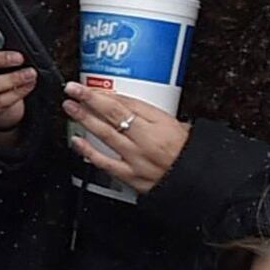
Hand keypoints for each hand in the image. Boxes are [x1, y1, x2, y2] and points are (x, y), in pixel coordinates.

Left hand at [65, 91, 188, 194]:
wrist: (199, 182)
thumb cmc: (189, 153)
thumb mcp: (175, 125)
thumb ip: (147, 112)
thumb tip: (119, 99)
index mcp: (161, 126)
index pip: (126, 104)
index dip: (101, 94)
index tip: (84, 87)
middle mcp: (148, 142)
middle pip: (113, 116)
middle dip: (88, 101)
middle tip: (71, 91)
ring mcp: (138, 160)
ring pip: (106, 136)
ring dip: (84, 120)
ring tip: (70, 108)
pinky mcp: (132, 178)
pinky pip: (105, 164)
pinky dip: (88, 152)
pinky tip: (76, 141)